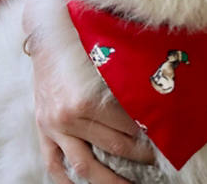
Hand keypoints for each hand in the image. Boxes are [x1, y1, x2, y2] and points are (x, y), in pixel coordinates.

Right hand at [29, 36, 154, 183]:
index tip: (164, 140)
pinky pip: (54, 164)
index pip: (126, 126)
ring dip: (110, 179)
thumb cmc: (80, 44)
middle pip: (112, 146)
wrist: (47, 36)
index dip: (147, 135)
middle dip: (138, 156)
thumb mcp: (104, 61)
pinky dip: (69, 180)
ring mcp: (54, 127)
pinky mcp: (42, 131)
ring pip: (85, 165)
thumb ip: (123, 83)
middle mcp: (70, 117)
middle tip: (156, 161)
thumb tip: (152, 99)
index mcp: (87, 99)